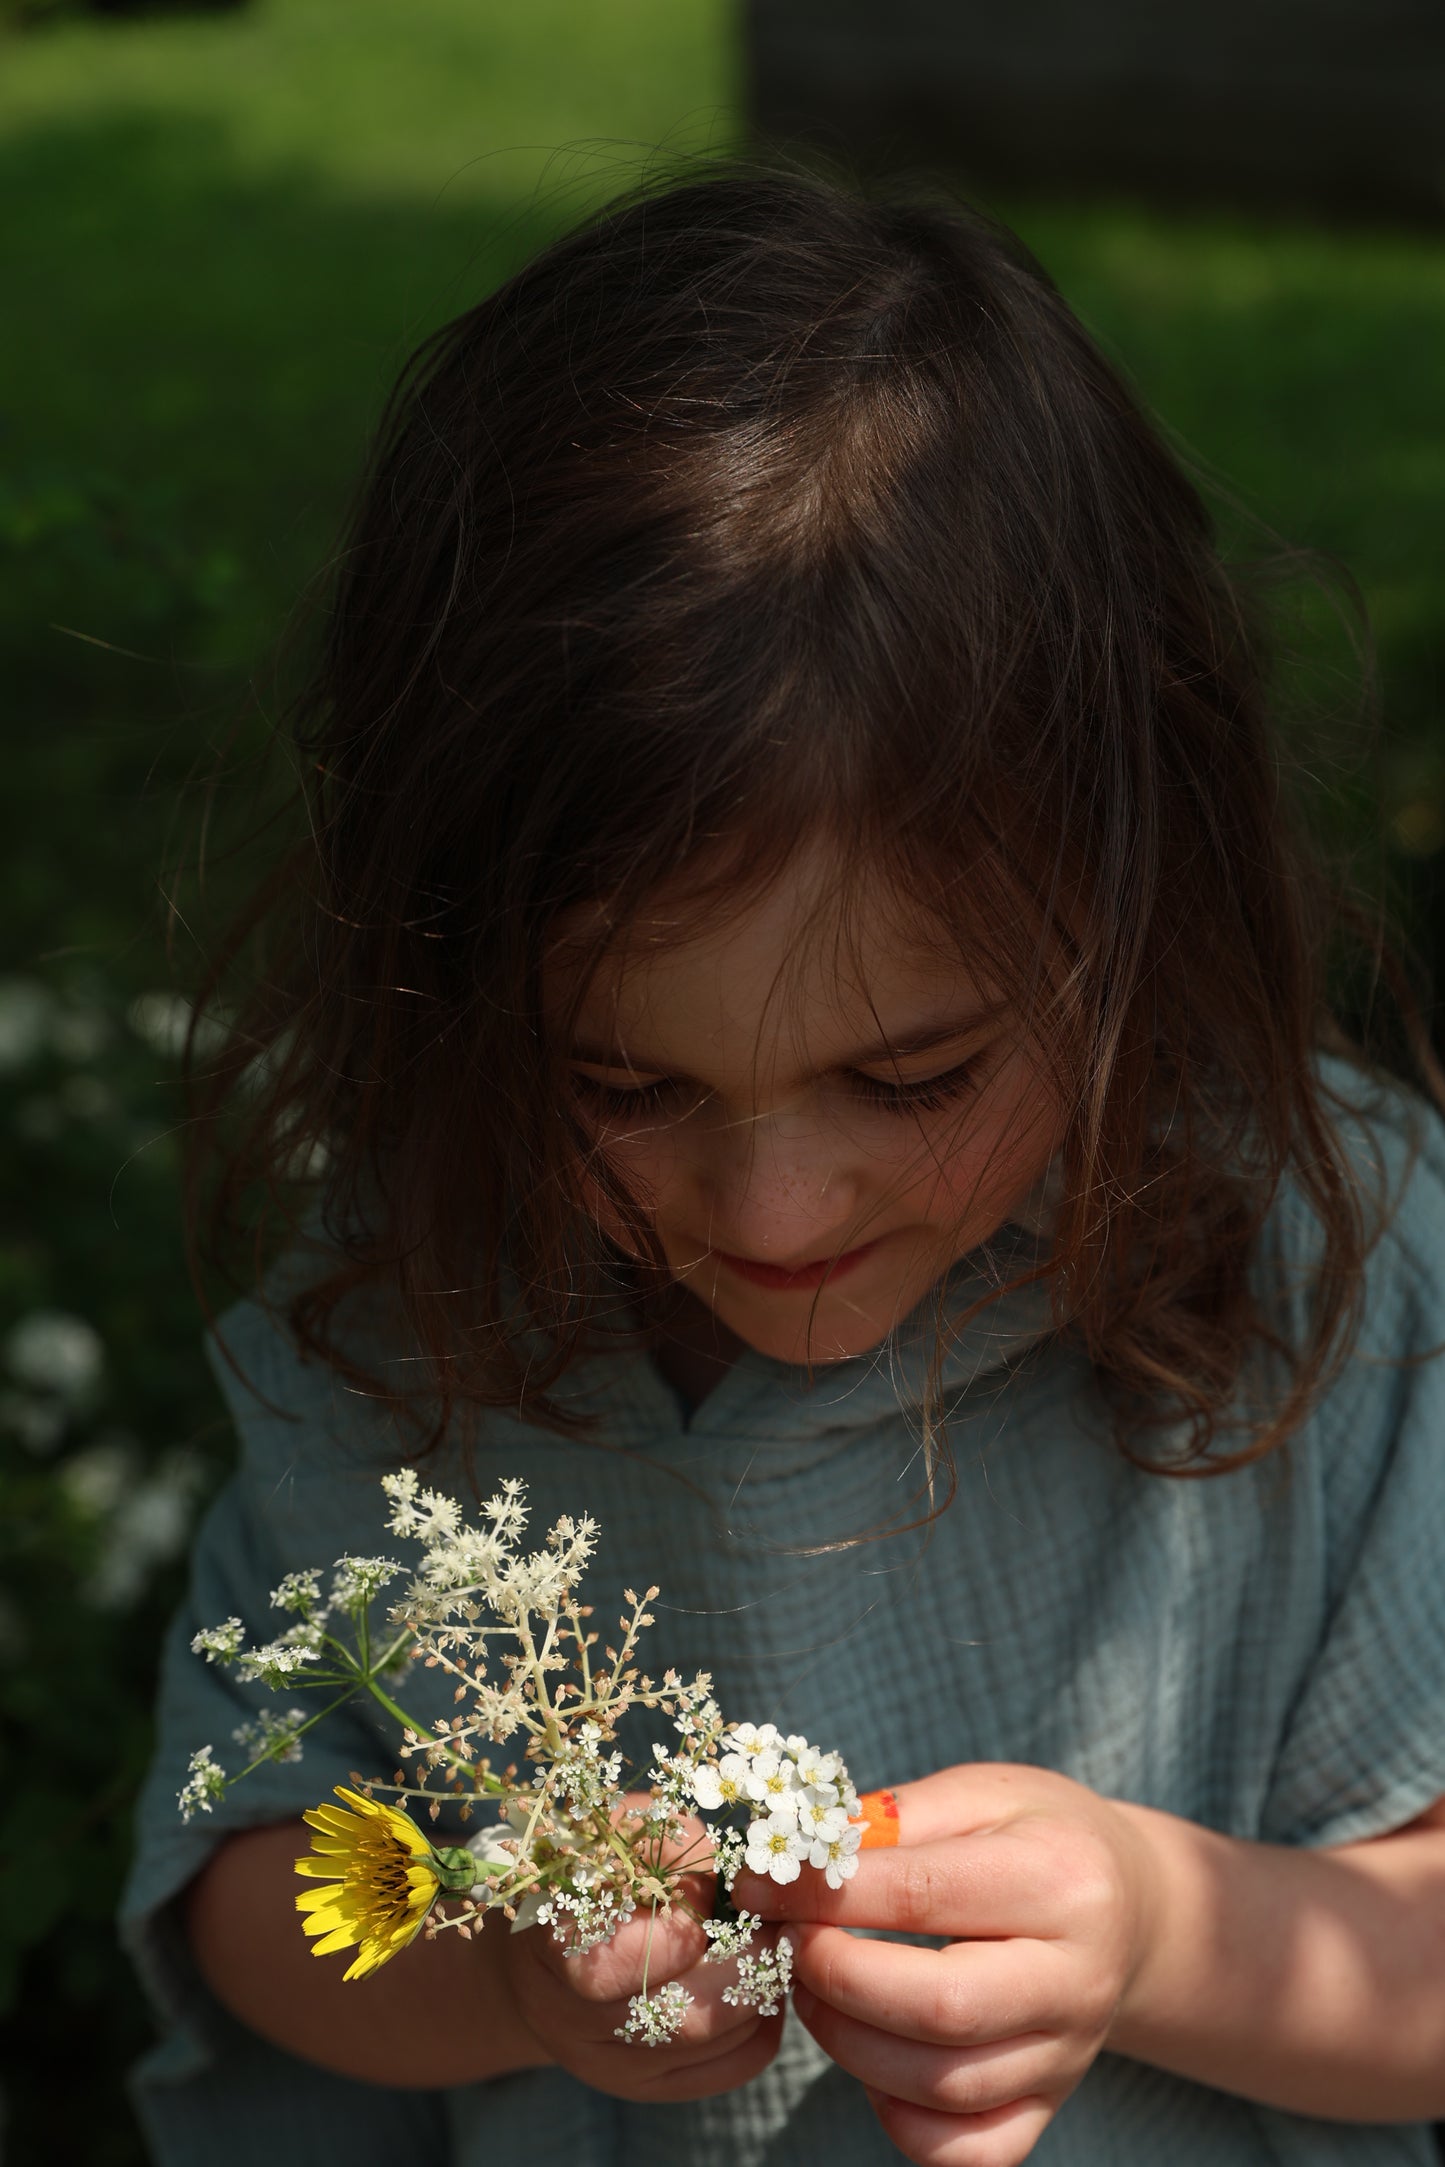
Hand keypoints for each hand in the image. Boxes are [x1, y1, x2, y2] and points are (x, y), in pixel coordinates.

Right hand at [503, 1808, 785, 2103]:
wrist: (544, 1956)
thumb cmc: (590, 1876)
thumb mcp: (615, 1837)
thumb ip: (666, 1844)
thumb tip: (725, 1875)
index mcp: (555, 1946)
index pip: (627, 1959)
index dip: (684, 1927)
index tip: (713, 1895)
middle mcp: (572, 2018)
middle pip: (677, 2016)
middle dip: (742, 1967)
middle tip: (775, 1930)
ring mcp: (606, 2063)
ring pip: (707, 2045)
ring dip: (757, 1996)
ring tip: (772, 1952)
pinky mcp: (642, 2086)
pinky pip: (724, 2069)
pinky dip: (759, 2030)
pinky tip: (759, 1990)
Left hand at [733, 1763, 1160, 2165]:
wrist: (1133, 1903)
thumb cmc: (1040, 1834)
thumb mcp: (981, 1793)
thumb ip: (896, 1821)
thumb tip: (800, 1852)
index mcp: (1062, 1879)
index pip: (923, 1896)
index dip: (825, 1893)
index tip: (759, 1882)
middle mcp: (1076, 1978)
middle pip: (940, 2008)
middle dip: (837, 1978)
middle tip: (790, 1944)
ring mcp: (1068, 2054)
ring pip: (946, 2086)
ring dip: (850, 2044)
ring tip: (816, 1990)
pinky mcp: (1051, 2104)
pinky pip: (973, 2151)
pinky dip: (904, 2122)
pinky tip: (875, 2062)